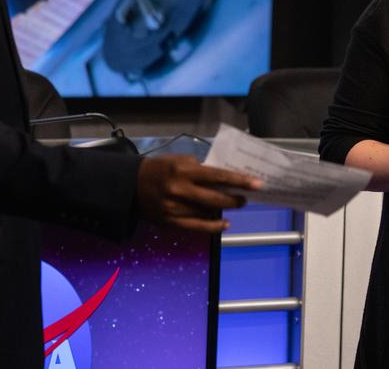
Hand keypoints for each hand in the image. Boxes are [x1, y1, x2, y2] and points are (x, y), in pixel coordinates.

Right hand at [135, 155, 261, 232]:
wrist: (132, 185)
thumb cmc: (160, 168)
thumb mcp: (180, 160)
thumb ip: (200, 169)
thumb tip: (224, 179)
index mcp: (183, 170)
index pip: (218, 176)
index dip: (239, 181)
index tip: (256, 184)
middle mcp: (180, 189)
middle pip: (215, 198)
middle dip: (235, 199)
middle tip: (244, 198)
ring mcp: (175, 208)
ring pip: (207, 213)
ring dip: (225, 210)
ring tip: (235, 206)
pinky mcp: (171, 222)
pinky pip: (197, 227)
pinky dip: (213, 227)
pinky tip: (224, 224)